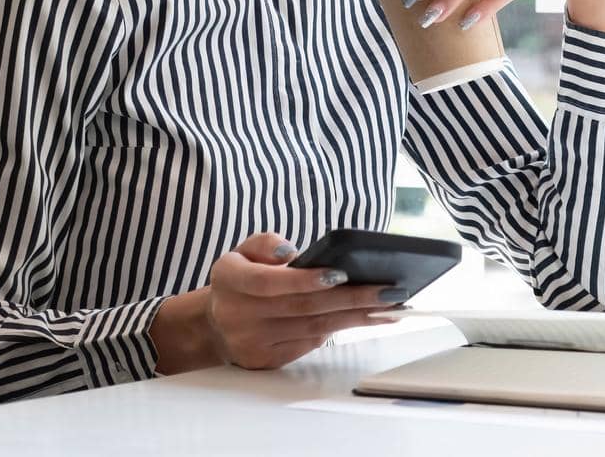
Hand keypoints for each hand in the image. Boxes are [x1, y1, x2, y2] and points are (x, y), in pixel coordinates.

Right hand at [201, 233, 403, 370]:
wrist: (214, 324)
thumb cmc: (239, 278)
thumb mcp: (242, 251)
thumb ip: (266, 244)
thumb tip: (293, 253)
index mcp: (232, 280)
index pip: (270, 283)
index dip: (306, 279)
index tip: (343, 273)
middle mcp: (240, 315)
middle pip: (303, 308)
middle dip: (352, 298)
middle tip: (389, 291)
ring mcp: (254, 342)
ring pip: (313, 328)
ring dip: (356, 318)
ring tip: (390, 307)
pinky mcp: (268, 360)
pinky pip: (309, 344)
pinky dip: (339, 330)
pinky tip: (365, 319)